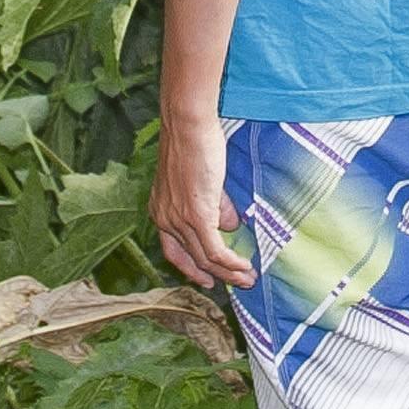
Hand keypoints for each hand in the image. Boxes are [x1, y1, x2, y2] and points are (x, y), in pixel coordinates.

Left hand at [153, 110, 252, 292]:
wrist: (187, 124)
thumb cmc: (194, 142)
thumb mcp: (201, 180)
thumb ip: (215, 205)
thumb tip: (230, 226)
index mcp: (160, 211)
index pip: (173, 251)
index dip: (192, 268)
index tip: (208, 278)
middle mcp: (165, 220)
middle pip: (192, 259)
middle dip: (217, 275)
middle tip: (238, 283)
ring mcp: (179, 220)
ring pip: (206, 258)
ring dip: (229, 273)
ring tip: (248, 279)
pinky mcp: (196, 216)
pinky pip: (215, 250)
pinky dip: (231, 263)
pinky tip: (244, 267)